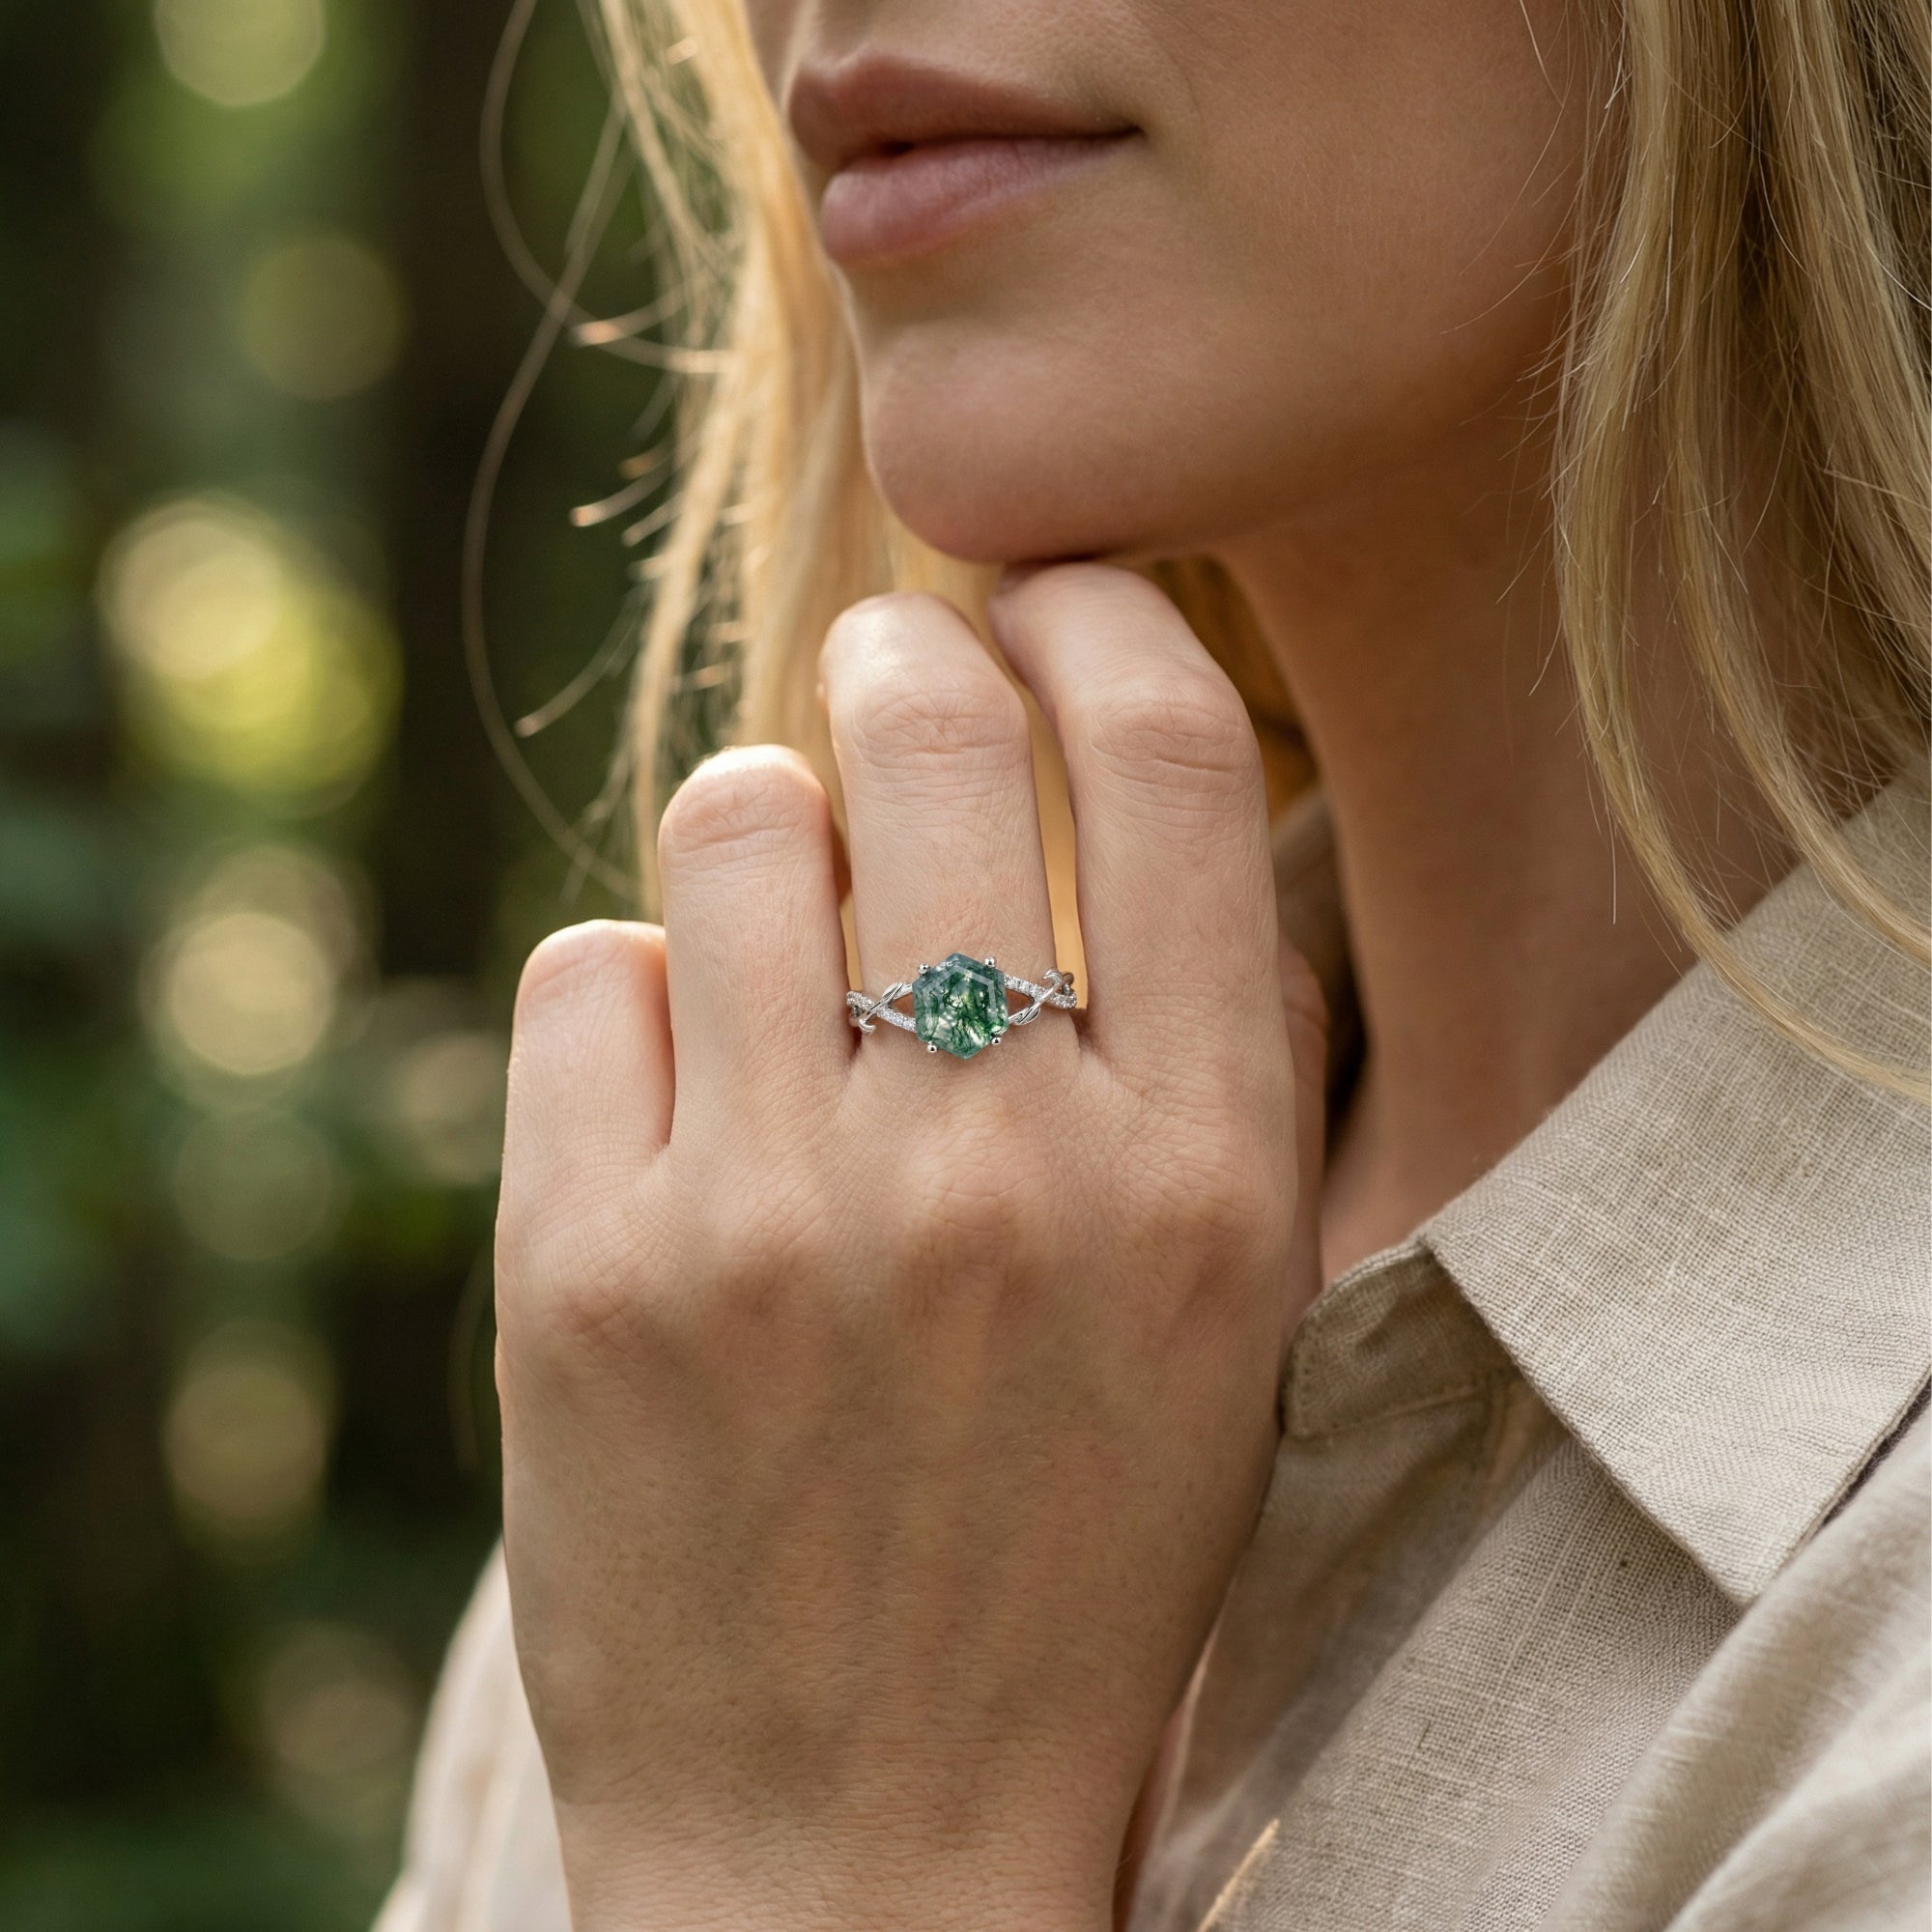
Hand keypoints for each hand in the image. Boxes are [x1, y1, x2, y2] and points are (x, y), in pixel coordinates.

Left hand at [495, 564, 1326, 1931]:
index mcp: (1196, 1174)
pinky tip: (679, 1103)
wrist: (863, 1836)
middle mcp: (1000, 1167)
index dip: (1098, 616)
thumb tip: (1135, 798)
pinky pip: (587, 971)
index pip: (1167, 752)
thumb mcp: (1230, 1317)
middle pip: (930, 728)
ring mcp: (778, 1217)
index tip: (1050, 602)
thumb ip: (1215, 1055)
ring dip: (759, 837)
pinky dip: (633, 1000)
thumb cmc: (1072, 1553)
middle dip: (905, 660)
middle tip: (895, 681)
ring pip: (733, 818)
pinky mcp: (583, 1273)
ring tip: (778, 938)